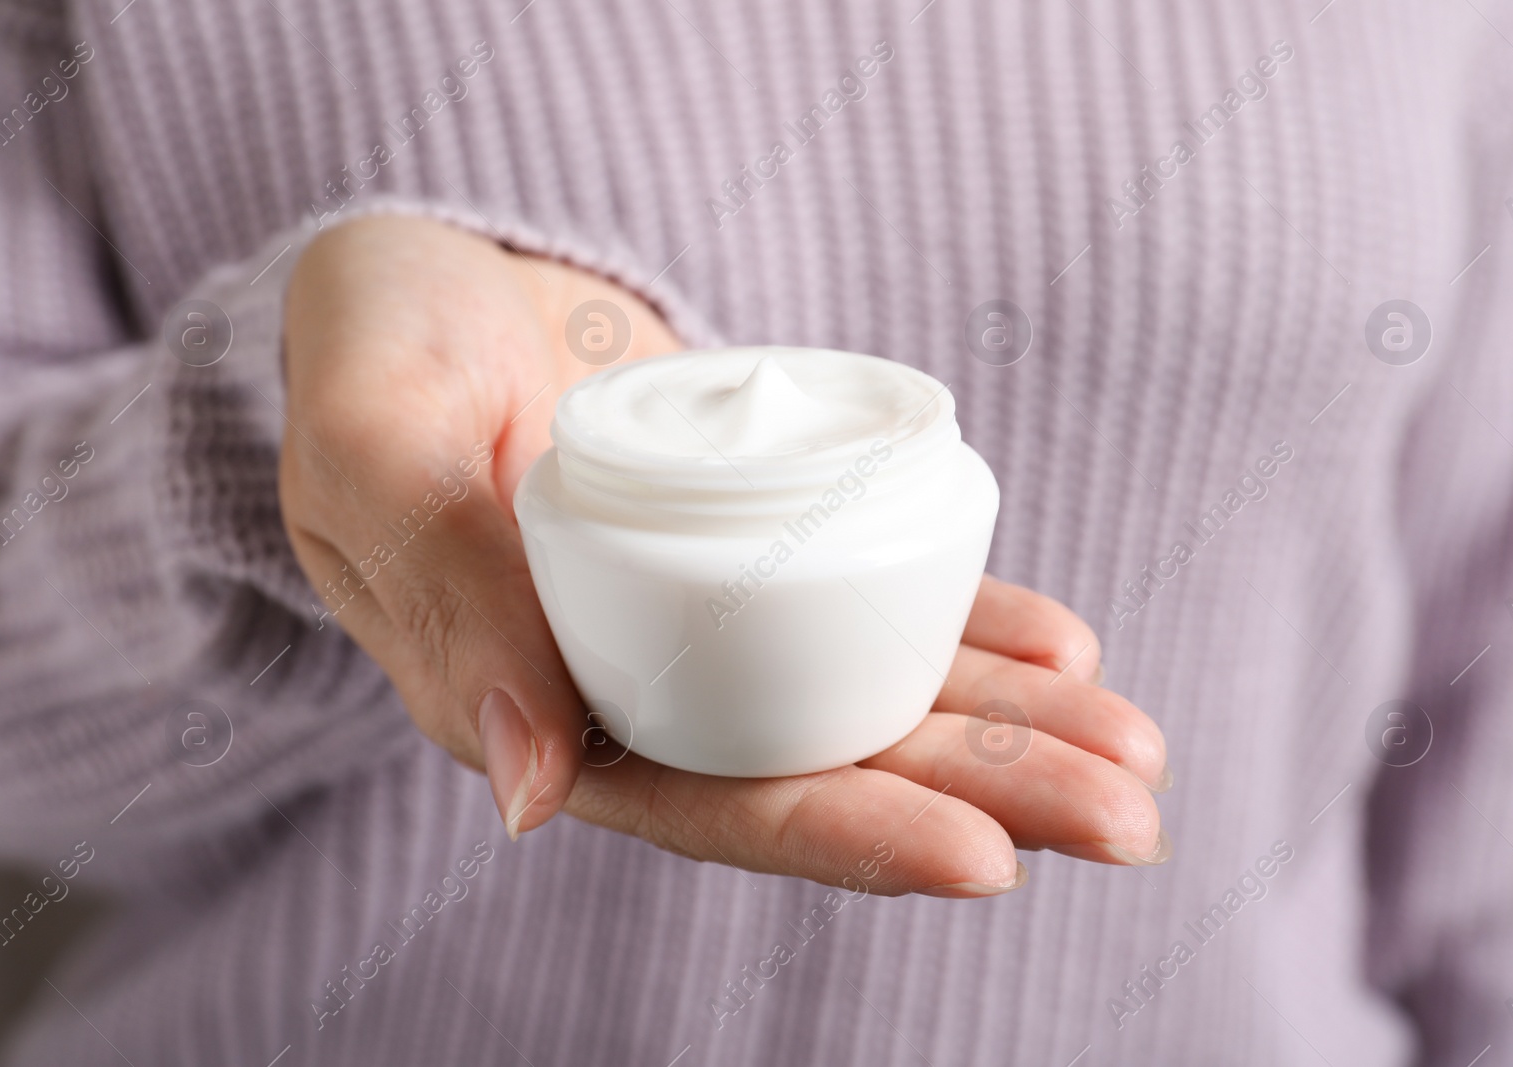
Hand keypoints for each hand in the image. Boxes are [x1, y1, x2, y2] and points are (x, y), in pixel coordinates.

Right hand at [280, 214, 1169, 897]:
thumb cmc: (379, 354)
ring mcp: (713, 620)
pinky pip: (876, 602)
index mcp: (538, 706)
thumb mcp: (377, 450)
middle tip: (1127, 819)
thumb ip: (448, 602)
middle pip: (827, 766)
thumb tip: (533, 790)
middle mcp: (642, 686)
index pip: (708, 802)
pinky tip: (1066, 651)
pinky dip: (971, 627)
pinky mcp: (762, 547)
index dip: (844, 836)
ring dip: (1010, 729)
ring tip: (1136, 754)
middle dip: (982, 796)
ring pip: (873, 697)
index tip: (987, 858)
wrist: (433, 288)